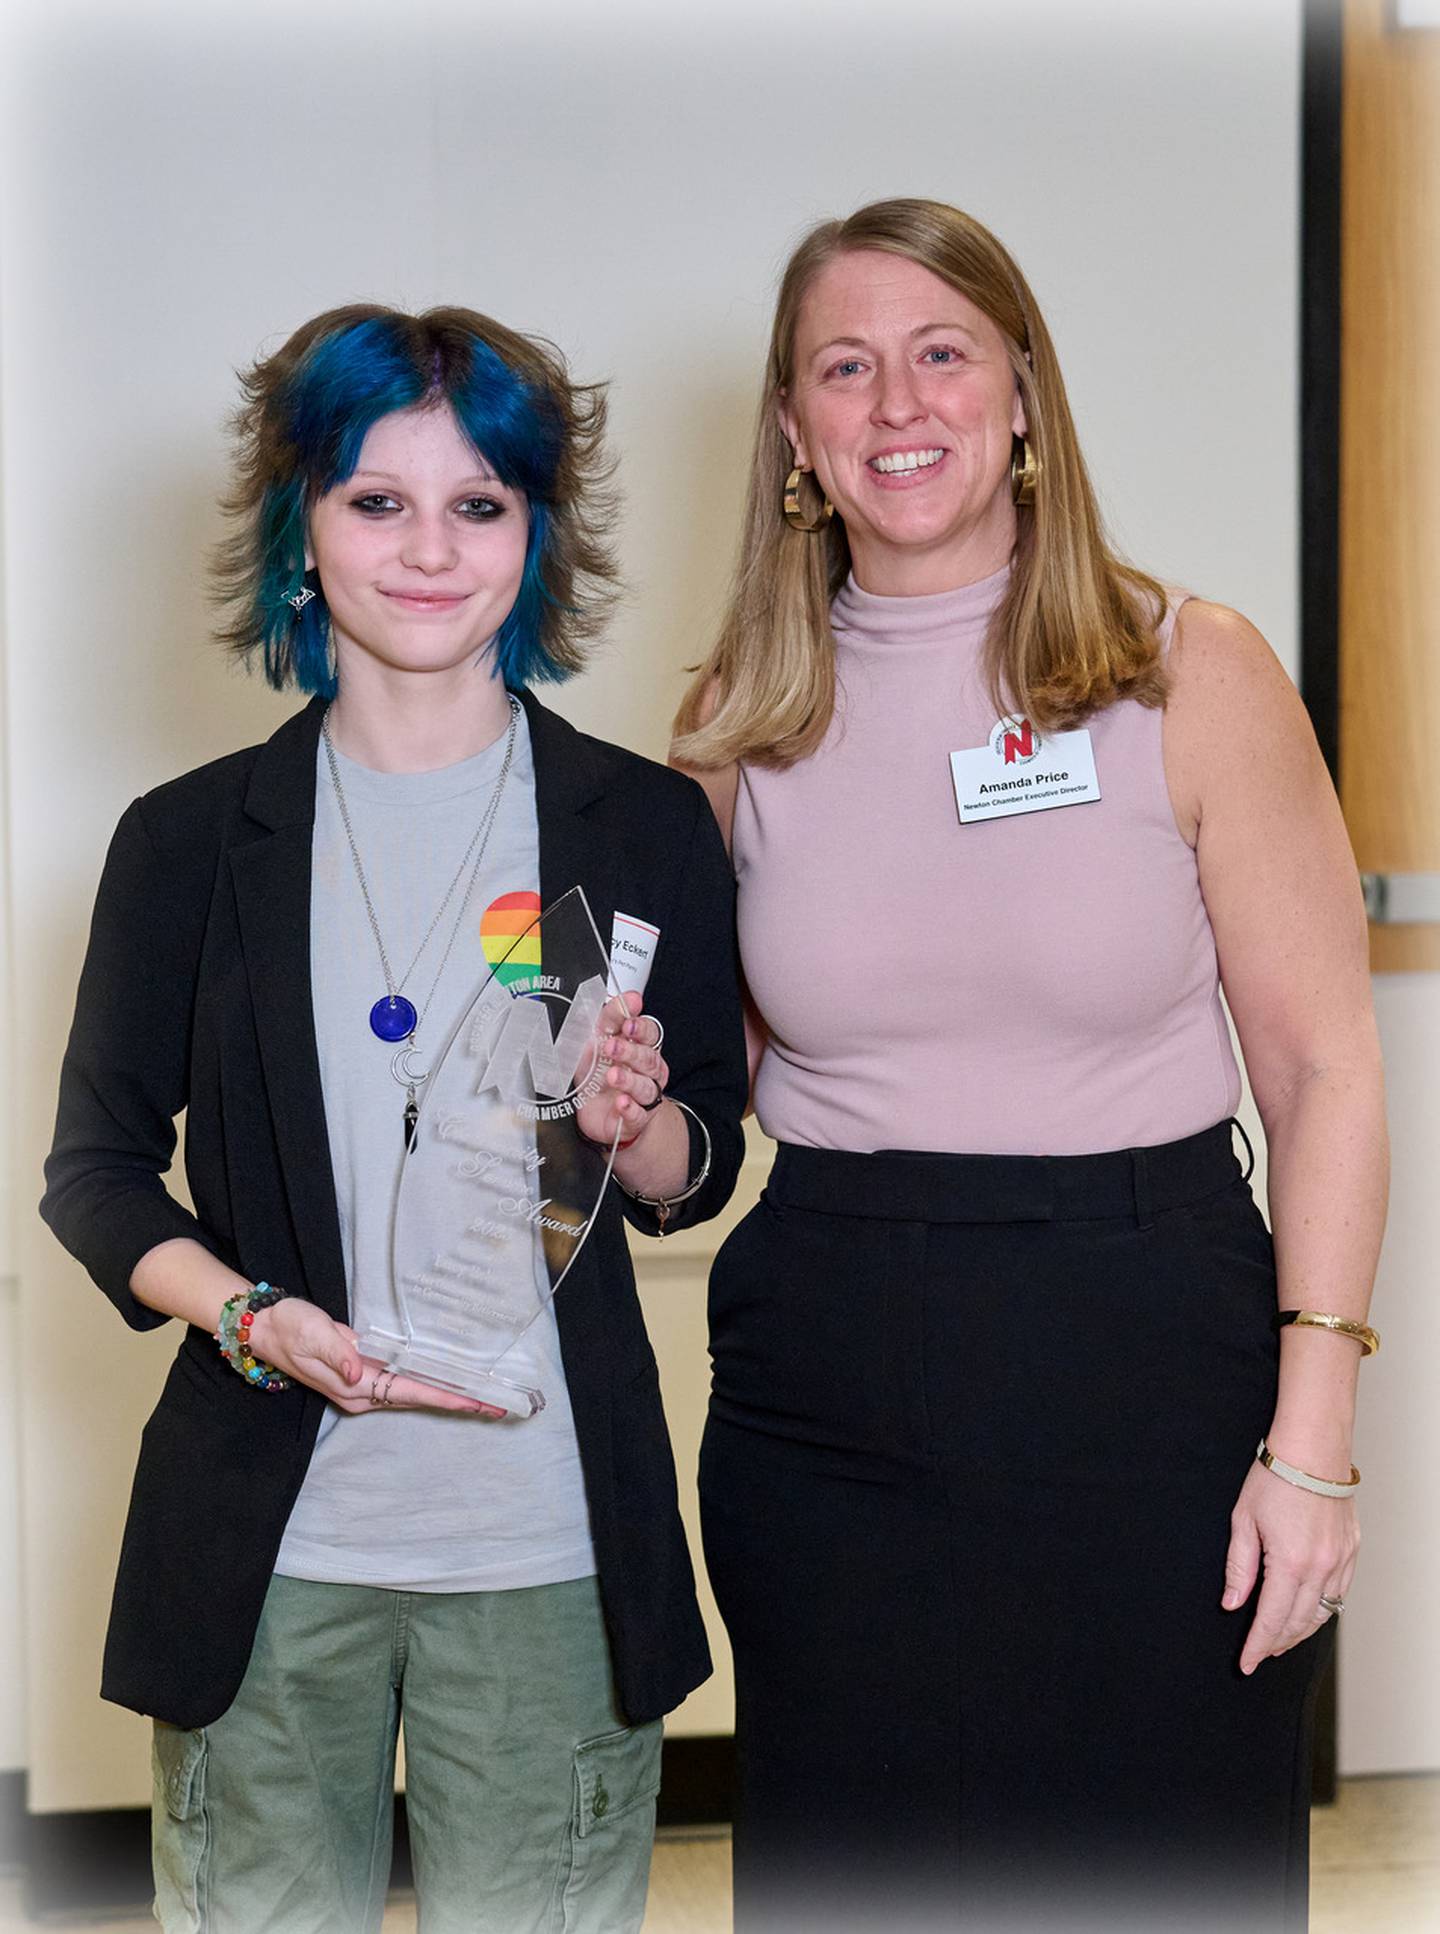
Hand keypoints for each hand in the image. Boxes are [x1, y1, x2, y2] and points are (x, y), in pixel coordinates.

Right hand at [247, 1300, 504, 1417]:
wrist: (263, 1327)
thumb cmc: (288, 1326)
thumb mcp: (312, 1334)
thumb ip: (337, 1352)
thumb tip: (358, 1372)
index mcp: (354, 1386)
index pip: (410, 1392)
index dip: (445, 1397)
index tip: (477, 1403)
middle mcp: (361, 1393)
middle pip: (419, 1398)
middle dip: (457, 1402)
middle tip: (498, 1405)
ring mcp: (361, 1386)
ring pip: (413, 1393)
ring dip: (447, 1395)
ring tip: (483, 1397)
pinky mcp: (360, 1374)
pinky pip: (402, 1383)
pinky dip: (428, 1385)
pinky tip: (447, 1382)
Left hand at [576, 989, 668, 1147]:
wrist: (596, 1112)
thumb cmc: (598, 1071)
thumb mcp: (598, 1040)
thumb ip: (612, 1017)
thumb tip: (630, 996)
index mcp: (641, 1048)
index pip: (650, 1034)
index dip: (640, 1028)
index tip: (626, 1025)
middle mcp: (647, 1072)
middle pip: (649, 1059)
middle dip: (630, 1052)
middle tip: (611, 1047)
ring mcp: (644, 1097)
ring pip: (646, 1087)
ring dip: (629, 1080)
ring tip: (612, 1076)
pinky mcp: (635, 1120)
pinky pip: (639, 1115)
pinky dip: (631, 1108)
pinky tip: (622, 1103)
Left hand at [1222, 1458, 1358, 1673]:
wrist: (1312, 1449)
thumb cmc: (1274, 1478)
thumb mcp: (1243, 1521)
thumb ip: (1239, 1567)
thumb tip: (1233, 1604)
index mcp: (1290, 1563)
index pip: (1272, 1619)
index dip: (1257, 1644)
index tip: (1247, 1663)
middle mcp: (1321, 1568)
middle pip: (1300, 1622)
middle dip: (1278, 1642)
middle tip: (1261, 1653)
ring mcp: (1340, 1560)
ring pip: (1324, 1613)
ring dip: (1301, 1630)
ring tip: (1281, 1639)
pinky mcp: (1350, 1551)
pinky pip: (1340, 1593)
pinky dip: (1323, 1609)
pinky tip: (1309, 1612)